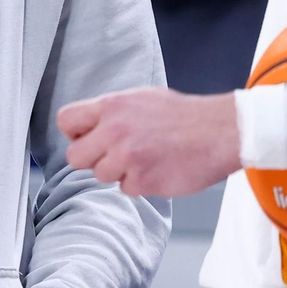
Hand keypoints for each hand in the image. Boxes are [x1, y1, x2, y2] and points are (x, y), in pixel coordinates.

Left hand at [56, 87, 241, 197]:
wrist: (221, 131)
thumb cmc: (183, 115)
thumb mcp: (142, 98)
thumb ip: (112, 112)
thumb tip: (88, 126)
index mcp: (112, 105)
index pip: (66, 120)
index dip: (75, 133)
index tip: (88, 138)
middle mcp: (114, 130)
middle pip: (75, 156)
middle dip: (92, 159)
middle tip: (115, 155)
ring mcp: (127, 157)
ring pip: (101, 175)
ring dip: (119, 172)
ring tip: (145, 158)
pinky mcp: (142, 180)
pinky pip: (125, 189)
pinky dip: (139, 184)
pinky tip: (158, 169)